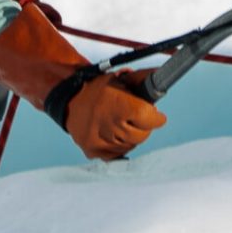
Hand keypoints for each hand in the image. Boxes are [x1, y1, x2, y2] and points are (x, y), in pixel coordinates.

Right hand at [0, 2, 168, 160]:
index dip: (155, 116)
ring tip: (120, 122)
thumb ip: (143, 79)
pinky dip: (119, 146)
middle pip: (143, 134)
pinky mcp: (94, 151)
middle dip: (143, 125)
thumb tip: (163, 77)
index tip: (155, 114)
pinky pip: (117, 155)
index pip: (151, 119)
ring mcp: (101, 141)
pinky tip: (113, 133)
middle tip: (136, 116)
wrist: (68, 99)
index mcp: (120, 105)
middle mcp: (110, 125)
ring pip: (131, 145)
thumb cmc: (98, 87)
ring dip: (131, 135)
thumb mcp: (120, 78)